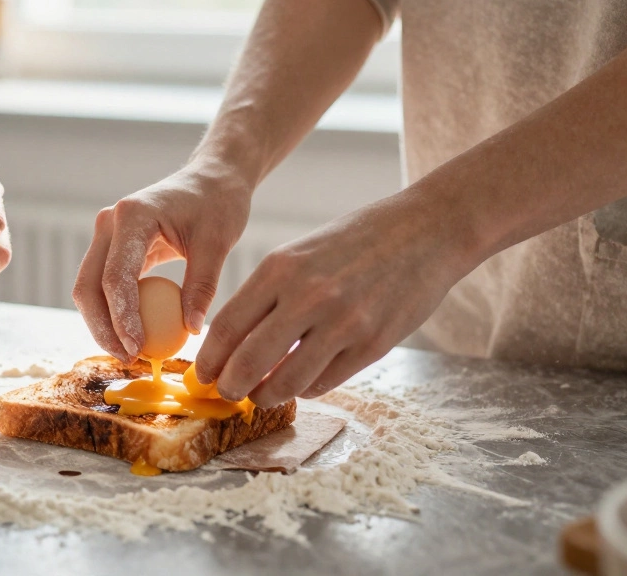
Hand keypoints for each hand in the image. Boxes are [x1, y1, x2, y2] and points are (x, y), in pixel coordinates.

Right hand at [72, 162, 253, 362]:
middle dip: (103, 328)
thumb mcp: (217, 243)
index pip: (116, 277)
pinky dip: (112, 313)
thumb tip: (192, 329)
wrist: (211, 179)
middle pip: (89, 286)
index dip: (122, 318)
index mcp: (132, 216)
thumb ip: (202, 285)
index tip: (137, 349)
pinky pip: (102, 286)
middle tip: (129, 359)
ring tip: (130, 353)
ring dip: (103, 324)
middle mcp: (109, 223)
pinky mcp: (112, 247)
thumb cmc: (218, 204)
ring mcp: (106, 235)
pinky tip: (132, 337)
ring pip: (88, 289)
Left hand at [194, 189, 477, 406]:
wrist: (425, 231)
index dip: (209, 358)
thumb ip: (266, 294)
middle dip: (230, 385)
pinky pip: (326, 381)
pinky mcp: (374, 344)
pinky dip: (307, 388)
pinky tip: (302, 383)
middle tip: (226, 393)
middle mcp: (307, 296)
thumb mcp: (299, 254)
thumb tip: (232, 342)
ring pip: (288, 381)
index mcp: (279, 269)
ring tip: (261, 395)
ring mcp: (343, 323)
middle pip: (249, 360)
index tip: (202, 374)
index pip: (227, 326)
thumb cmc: (354, 242)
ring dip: (267, 396)